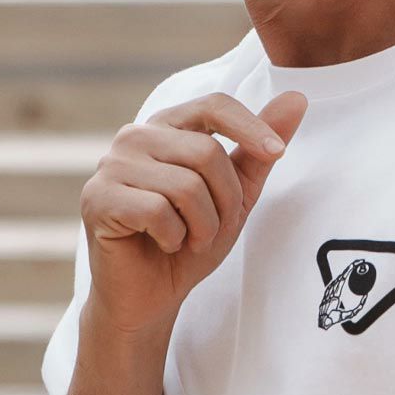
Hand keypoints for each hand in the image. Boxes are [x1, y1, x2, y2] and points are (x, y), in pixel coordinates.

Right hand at [80, 89, 307, 333]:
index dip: (251, 127)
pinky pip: (158, 211)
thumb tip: (297, 97)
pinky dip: (174, 239)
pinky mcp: (97, 198)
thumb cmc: (189, 242)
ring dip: (203, 226)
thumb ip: (259, 151)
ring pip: (186, 185)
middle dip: (225, 202)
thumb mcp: (235, 196)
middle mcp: (134, 137)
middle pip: (206, 153)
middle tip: (212, 230)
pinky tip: (163, 245)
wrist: (151, 296)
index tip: (278, 153)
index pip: (214, 105)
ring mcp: (111, 165)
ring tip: (189, 239)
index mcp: (167, 128)